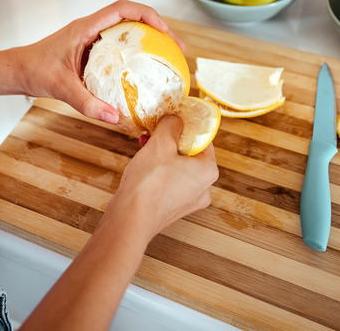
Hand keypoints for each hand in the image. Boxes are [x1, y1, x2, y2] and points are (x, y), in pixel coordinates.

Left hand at [12, 0, 184, 123]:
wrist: (17, 71)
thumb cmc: (34, 71)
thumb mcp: (62, 89)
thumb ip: (88, 104)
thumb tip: (115, 118)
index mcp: (86, 28)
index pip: (123, 9)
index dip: (148, 15)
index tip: (165, 32)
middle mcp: (92, 28)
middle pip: (132, 18)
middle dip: (158, 29)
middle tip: (176, 49)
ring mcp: (92, 39)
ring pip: (127, 32)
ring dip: (148, 41)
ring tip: (167, 59)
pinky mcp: (91, 51)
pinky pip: (119, 47)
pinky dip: (135, 55)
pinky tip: (143, 75)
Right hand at [104, 115, 218, 242]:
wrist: (130, 219)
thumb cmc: (149, 184)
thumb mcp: (161, 143)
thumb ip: (171, 125)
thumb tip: (175, 119)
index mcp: (208, 171)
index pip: (203, 140)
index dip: (186, 127)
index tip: (172, 121)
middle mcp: (203, 188)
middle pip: (189, 155)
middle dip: (170, 142)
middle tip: (155, 134)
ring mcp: (188, 201)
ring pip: (178, 168)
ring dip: (162, 156)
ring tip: (144, 148)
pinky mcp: (172, 208)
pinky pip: (169, 182)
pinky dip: (158, 172)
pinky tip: (143, 166)